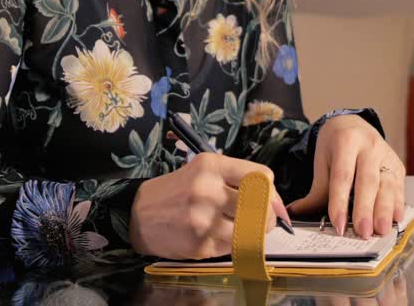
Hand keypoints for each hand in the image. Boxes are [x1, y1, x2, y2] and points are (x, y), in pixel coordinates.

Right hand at [128, 152, 293, 259]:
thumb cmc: (176, 191)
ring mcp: (202, 220)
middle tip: (261, 220)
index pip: (262, 177)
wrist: (137, 214)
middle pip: (260, 206)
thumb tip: (276, 203)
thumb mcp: (202, 172)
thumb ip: (237, 180)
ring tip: (240, 229)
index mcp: (211, 166)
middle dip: (267, 216)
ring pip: (250, 231)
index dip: (271, 192)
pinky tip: (221, 236)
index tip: (268, 200)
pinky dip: (233, 244)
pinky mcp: (199, 244)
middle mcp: (206, 190)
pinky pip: (233, 247)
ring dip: (252, 233)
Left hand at [285, 114, 405, 239]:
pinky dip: (398, 204)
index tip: (338, 225)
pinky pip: (399, 186)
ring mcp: (386, 154)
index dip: (340, 202)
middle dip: (365, 209)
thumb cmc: (335, 147)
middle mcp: (369, 145)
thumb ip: (315, 191)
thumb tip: (296, 213)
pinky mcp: (398, 165)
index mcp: (346, 141)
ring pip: (387, 184)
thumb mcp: (322, 163)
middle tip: (363, 232)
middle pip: (368, 181)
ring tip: (380, 230)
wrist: (352, 124)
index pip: (342, 176)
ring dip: (385, 210)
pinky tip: (395, 220)